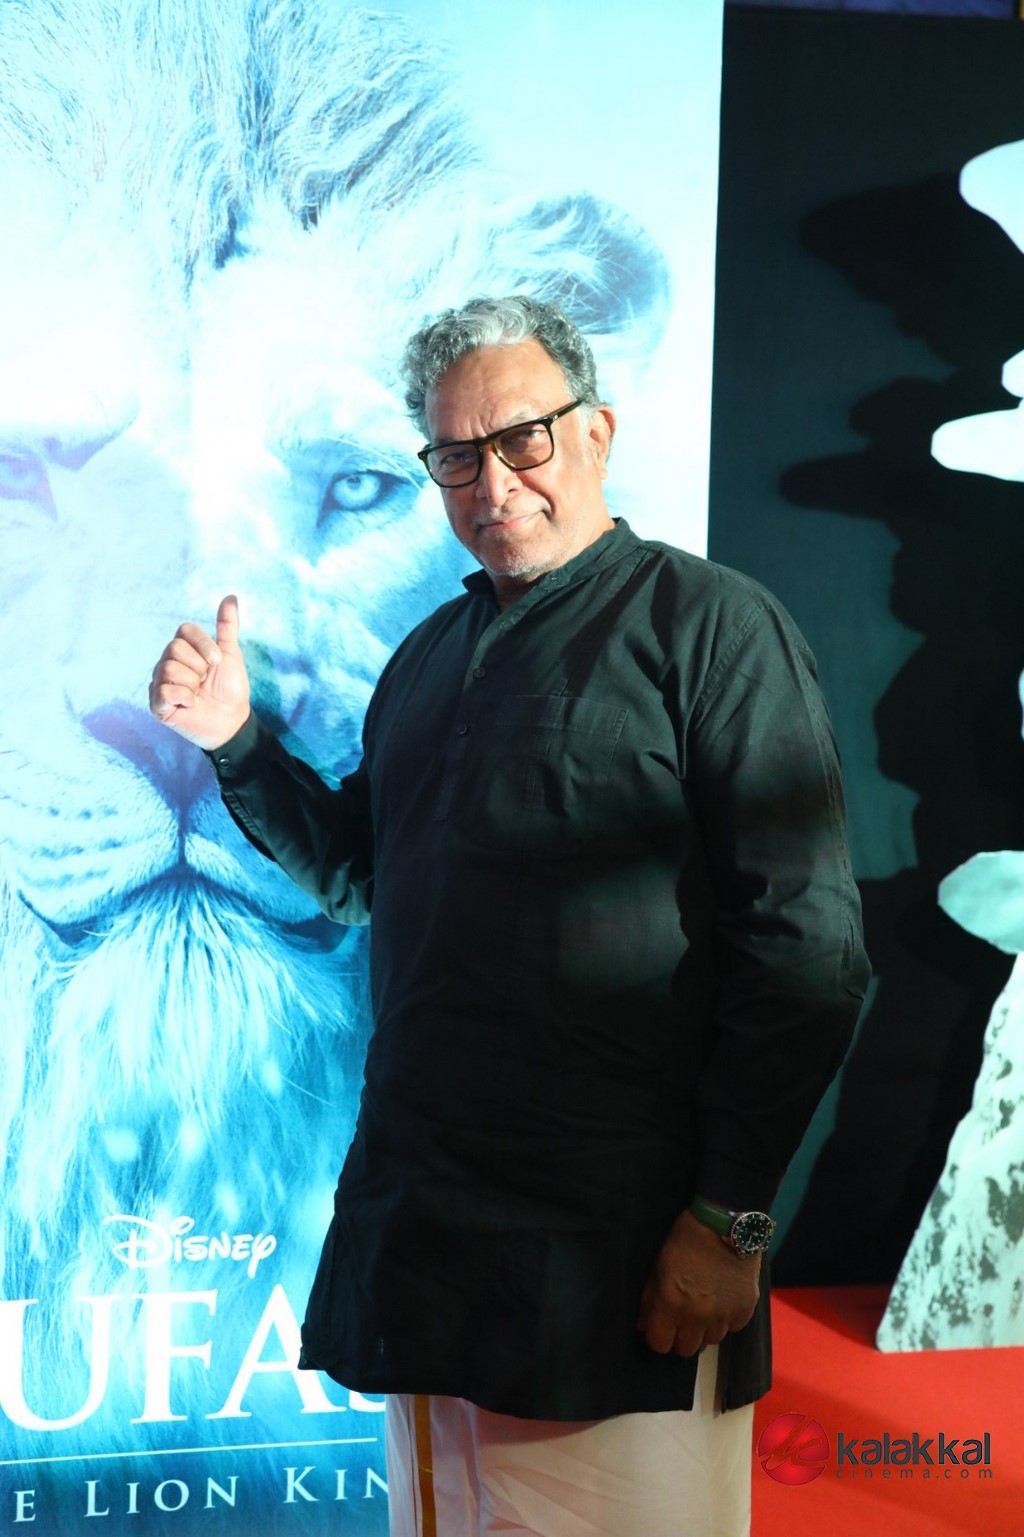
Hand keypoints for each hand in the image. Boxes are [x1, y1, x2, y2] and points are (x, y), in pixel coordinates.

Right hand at [149, 594, 250, 750]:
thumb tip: (231, 596)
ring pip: (168, 669)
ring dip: (192, 684)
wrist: (232, 720)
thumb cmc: (230, 688)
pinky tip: (191, 704)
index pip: (184, 631)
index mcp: (183, 649)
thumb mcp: (230, 654)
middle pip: (174, 649)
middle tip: (205, 681)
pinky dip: (183, 697)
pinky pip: (163, 690)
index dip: (203, 645)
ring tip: (198, 694)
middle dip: (199, 667)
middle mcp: (167, 662)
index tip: (216, 662)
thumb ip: (227, 626)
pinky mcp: (157, 703)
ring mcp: (160, 682)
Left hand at [636, 1209, 760, 1356]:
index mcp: (671, 1304)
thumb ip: (650, 1299)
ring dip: (705, 1328)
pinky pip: (733, 1328)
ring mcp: (724, 1315)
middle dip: (681, 1335)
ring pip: (711, 1341)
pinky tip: (724, 1299)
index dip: (658, 1336)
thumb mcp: (659, 1265)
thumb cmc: (685, 1239)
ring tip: (706, 1305)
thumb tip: (643, 1326)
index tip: (662, 1325)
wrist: (726, 1222)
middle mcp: (698, 1317)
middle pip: (686, 1350)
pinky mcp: (746, 1310)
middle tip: (684, 1317)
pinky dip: (727, 1319)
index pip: (659, 1344)